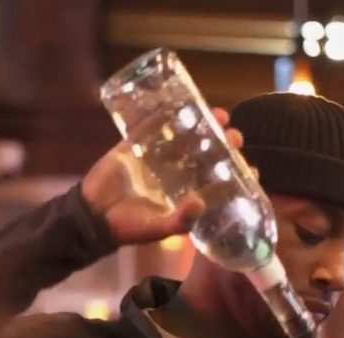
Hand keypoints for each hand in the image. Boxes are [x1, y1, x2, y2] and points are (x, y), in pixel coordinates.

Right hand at [79, 107, 246, 245]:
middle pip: (207, 155)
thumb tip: (201, 204)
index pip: (218, 183)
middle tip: (234, 136)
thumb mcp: (156, 228)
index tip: (252, 167)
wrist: (91, 215)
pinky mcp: (135, 145)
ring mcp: (157, 158)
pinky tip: (180, 103)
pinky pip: (152, 126)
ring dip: (203, 125)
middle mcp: (176, 175)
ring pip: (185, 137)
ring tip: (219, 115)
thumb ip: (178, 220)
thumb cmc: (127, 227)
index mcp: (186, 195)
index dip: (237, 174)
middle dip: (225, 144)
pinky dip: (164, 114)